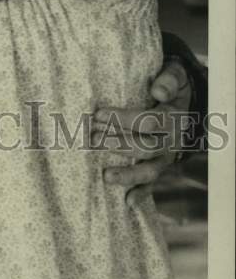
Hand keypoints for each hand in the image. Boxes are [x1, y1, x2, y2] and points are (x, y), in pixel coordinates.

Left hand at [92, 59, 192, 206]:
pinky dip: (142, 193)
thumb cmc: (172, 86)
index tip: (99, 113)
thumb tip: (158, 91)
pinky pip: (153, 182)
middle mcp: (172, 140)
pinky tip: (128, 203)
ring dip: (128, 174)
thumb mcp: (175, 76)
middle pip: (146, 146)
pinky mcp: (161, 165)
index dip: (124, 119)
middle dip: (118, 143)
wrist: (186, 102)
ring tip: (106, 176)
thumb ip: (169, 80)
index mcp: (174, 117)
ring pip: (151, 170)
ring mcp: (167, 156)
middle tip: (92, 139)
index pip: (150, 121)